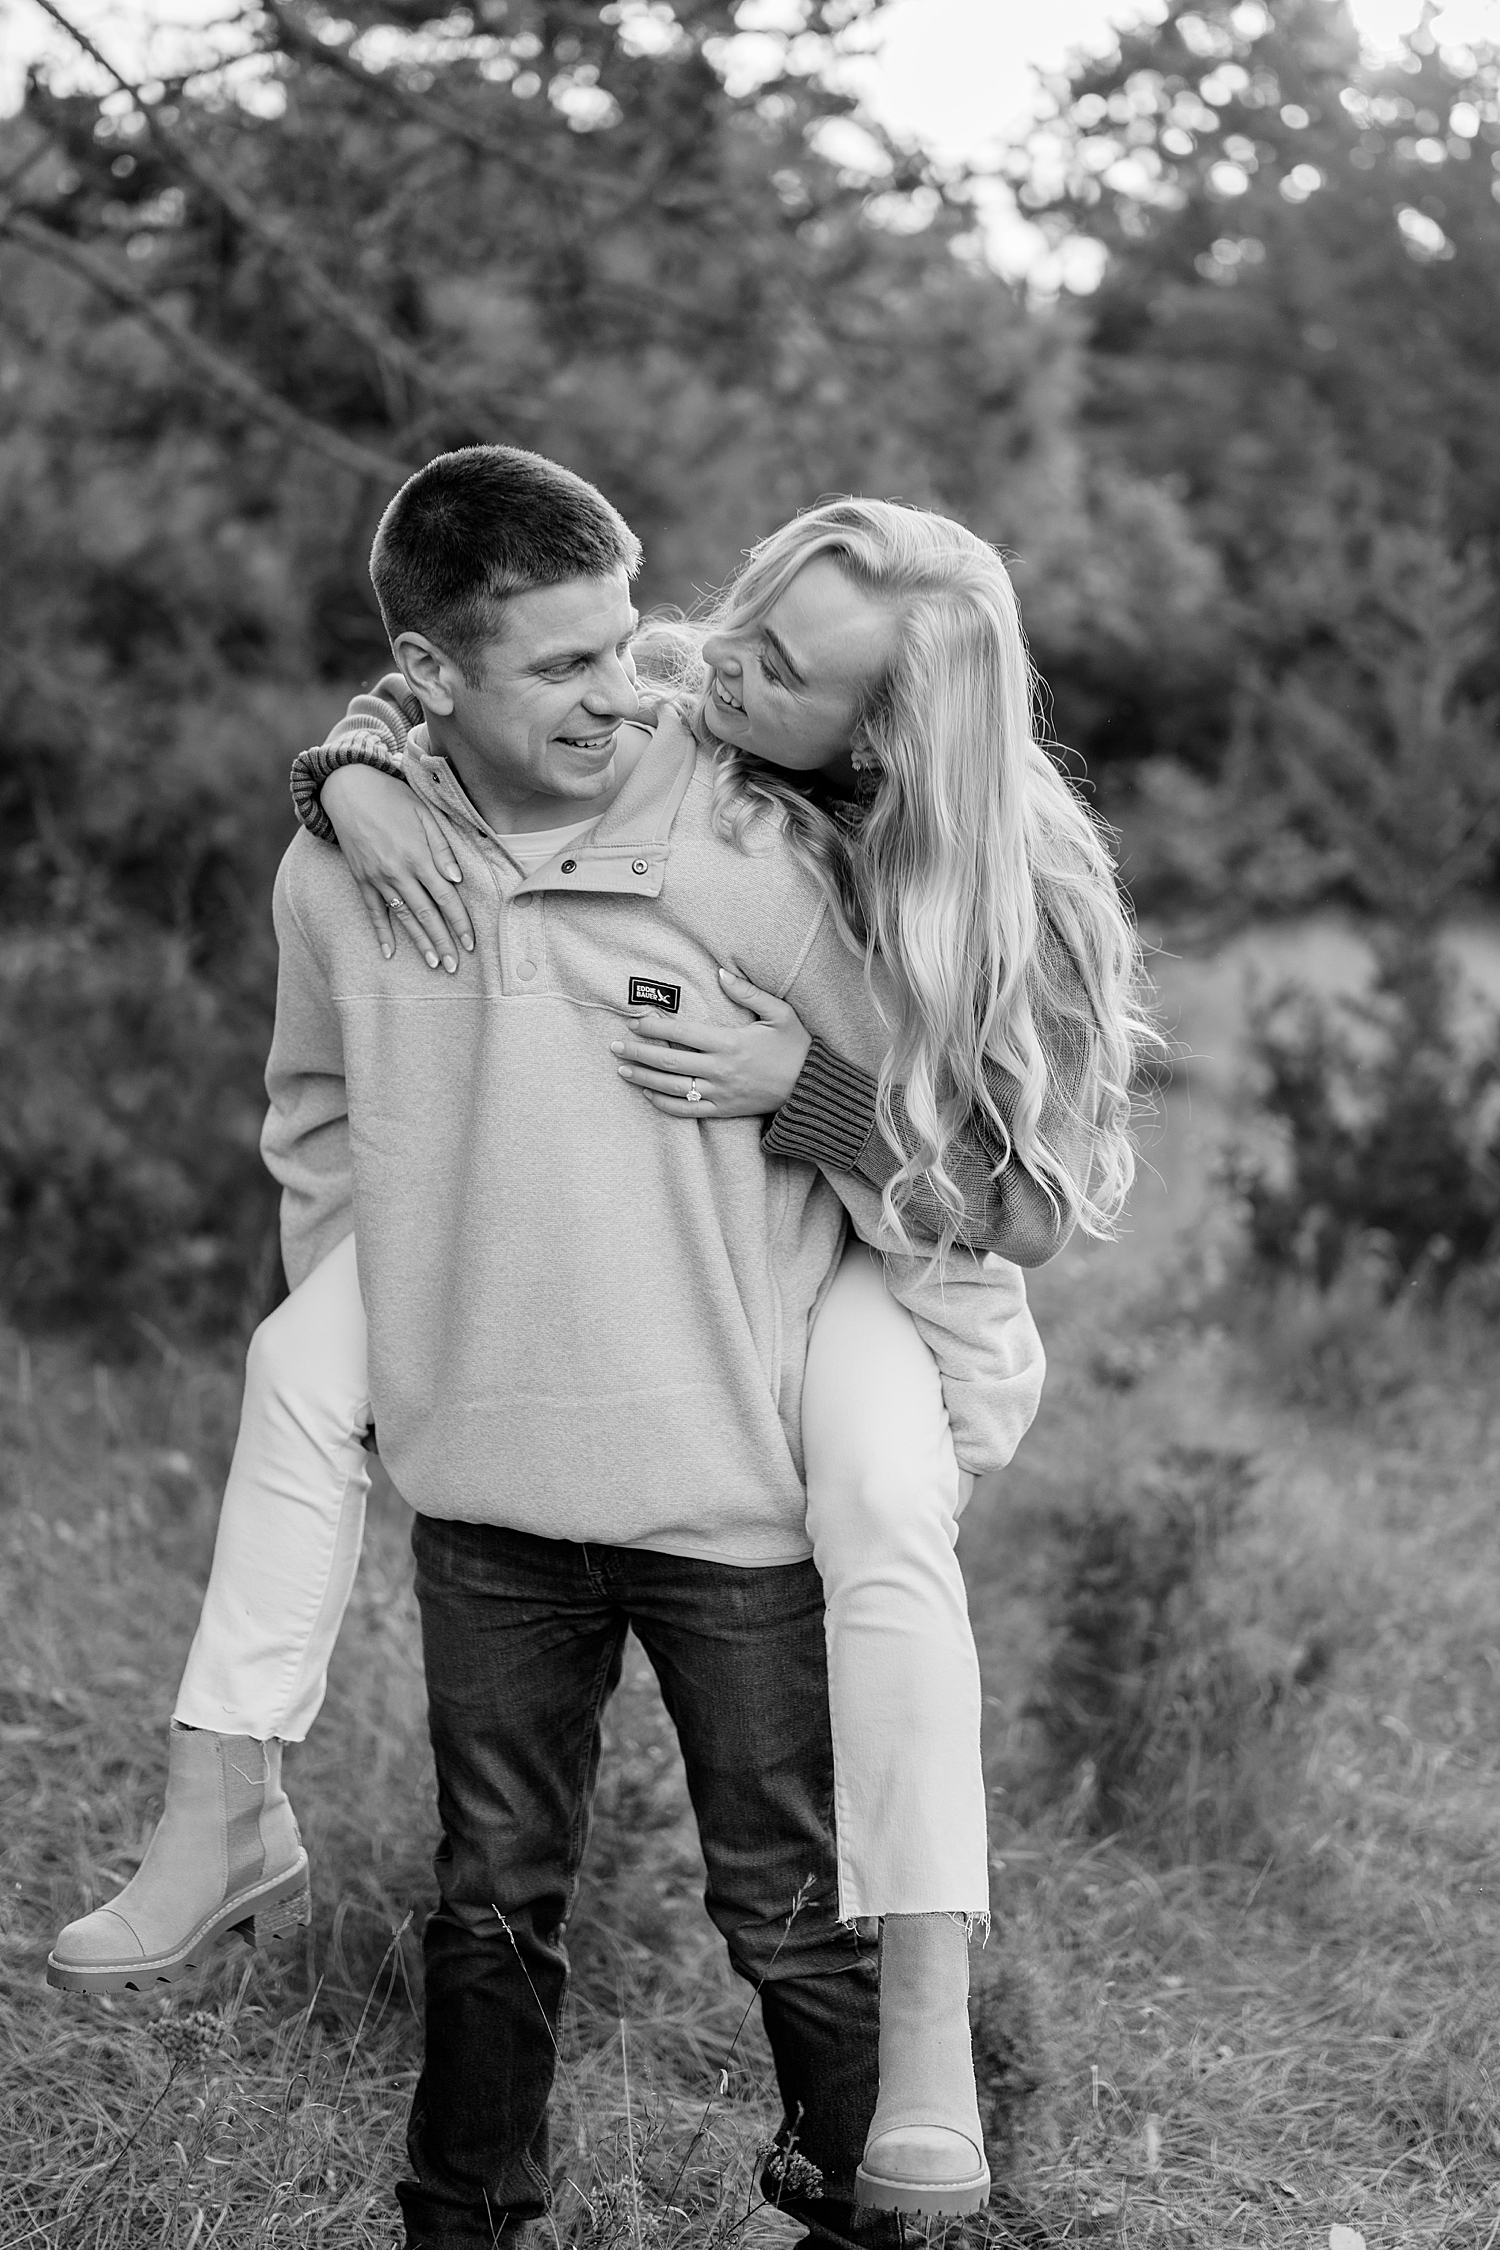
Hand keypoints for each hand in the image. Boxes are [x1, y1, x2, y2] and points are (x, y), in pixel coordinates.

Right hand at [322, 765, 473, 971]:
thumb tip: (457, 879)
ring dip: (419, 943)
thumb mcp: (425, 813)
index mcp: (419, 855)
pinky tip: (389, 953)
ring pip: (403, 917)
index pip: (446, 897)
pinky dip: (381, 933)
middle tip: (454, 967)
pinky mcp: (361, 879)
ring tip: (433, 964)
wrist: (349, 788)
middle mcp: (398, 871)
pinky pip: (373, 911)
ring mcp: (377, 877)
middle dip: (442, 942)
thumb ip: (442, 847)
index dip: (459, 922)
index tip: (471, 943)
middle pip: (426, 914)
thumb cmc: (394, 797)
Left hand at [610, 967, 812, 1117]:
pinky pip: (687, 1111)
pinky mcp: (724, 1110)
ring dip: (644, 1077)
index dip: (654, 1027)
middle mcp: (720, 1069)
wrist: (811, 1088)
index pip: (682, 1033)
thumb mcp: (779, 1013)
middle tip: (614, 1046)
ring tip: (622, 1068)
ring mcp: (720, 1093)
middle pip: (669, 1061)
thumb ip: (749, 992)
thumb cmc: (796, 1047)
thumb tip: (721, 973)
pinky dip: (664, 1104)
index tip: (634, 1021)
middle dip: (638, 1052)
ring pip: (672, 1088)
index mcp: (730, 1042)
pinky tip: (647, 1094)